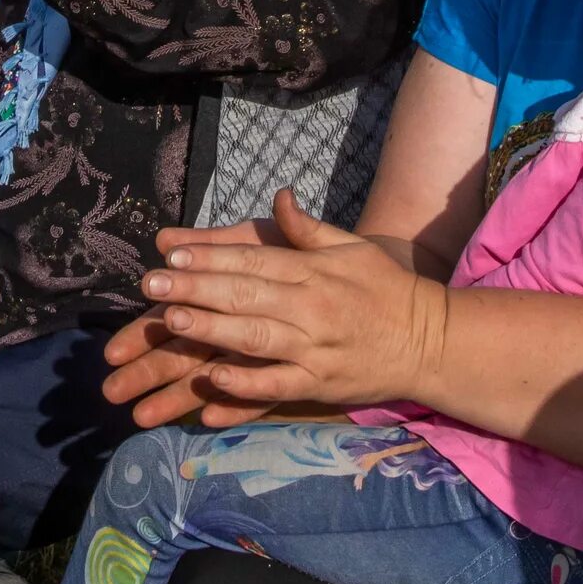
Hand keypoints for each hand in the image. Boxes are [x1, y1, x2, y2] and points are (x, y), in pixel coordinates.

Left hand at [125, 191, 448, 417]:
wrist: (432, 340)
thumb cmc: (386, 289)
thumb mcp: (351, 248)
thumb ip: (308, 228)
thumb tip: (279, 197)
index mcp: (313, 270)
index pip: (252, 259)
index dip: (210, 256)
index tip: (169, 254)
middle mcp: (310, 307)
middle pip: (244, 295)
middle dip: (194, 289)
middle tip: (150, 285)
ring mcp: (314, 348)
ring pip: (254, 338)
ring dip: (210, 330)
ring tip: (170, 321)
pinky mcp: (320, 385)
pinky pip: (277, 386)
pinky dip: (245, 386)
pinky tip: (213, 381)